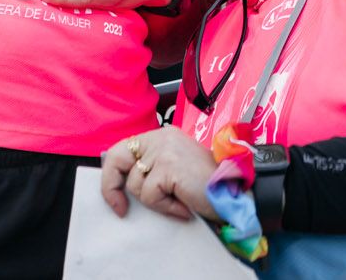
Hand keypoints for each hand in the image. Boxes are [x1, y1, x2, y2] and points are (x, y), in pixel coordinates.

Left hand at [101, 127, 220, 222]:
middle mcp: (162, 137)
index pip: (122, 149)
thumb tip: (119, 183)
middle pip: (117, 158)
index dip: (112, 176)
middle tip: (120, 209)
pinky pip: (150, 196)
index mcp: (162, 136)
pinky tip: (184, 205)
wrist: (233, 192)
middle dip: (112, 186)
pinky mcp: (169, 165)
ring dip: (155, 202)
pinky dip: (165, 207)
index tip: (117, 200)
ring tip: (178, 201)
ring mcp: (165, 149)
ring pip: (136, 185)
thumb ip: (151, 168)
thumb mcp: (173, 170)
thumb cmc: (206, 185)